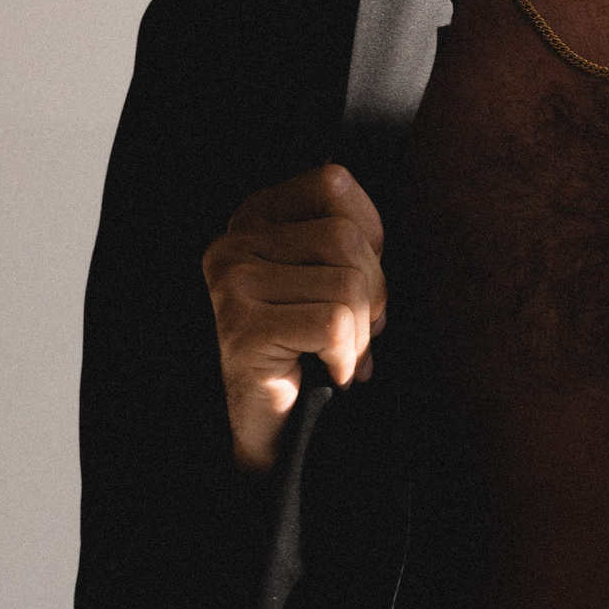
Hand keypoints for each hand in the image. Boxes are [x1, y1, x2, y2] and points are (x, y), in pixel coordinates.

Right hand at [201, 163, 385, 473]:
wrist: (274, 427)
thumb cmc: (311, 347)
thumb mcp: (332, 277)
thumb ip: (350, 240)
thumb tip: (376, 234)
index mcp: (255, 216)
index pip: (333, 182)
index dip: (369, 235)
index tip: (355, 281)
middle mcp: (234, 242)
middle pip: (347, 239)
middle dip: (372, 295)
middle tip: (350, 334)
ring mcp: (232, 283)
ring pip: (348, 285)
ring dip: (360, 334)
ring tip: (335, 355)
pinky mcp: (242, 327)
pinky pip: (334, 325)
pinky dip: (346, 357)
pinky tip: (326, 373)